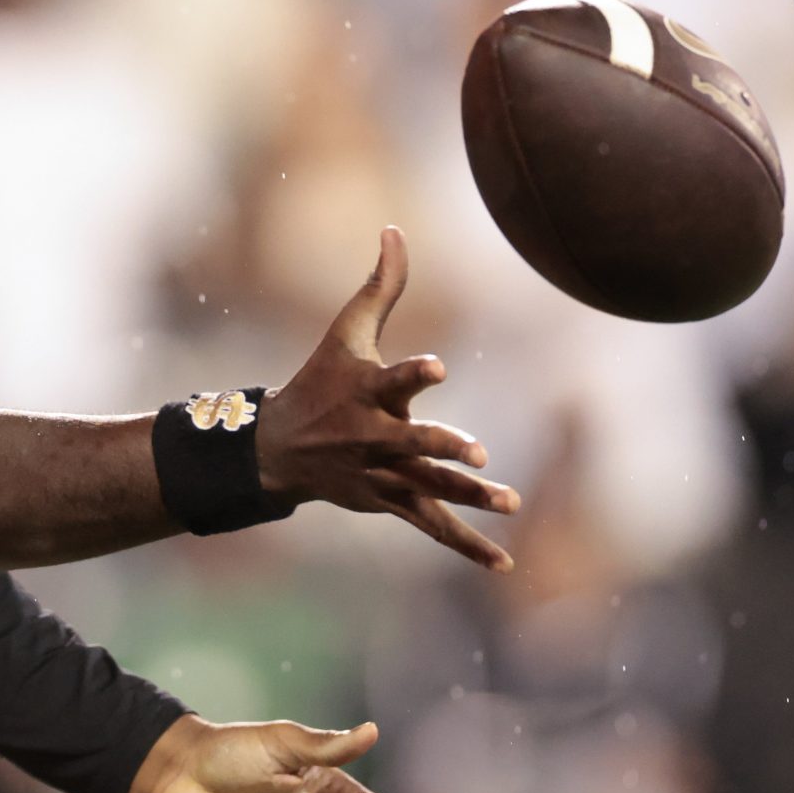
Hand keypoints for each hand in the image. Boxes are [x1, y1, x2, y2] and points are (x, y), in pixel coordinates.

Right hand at [260, 226, 518, 570]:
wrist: (282, 449)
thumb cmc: (322, 380)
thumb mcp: (346, 331)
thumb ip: (380, 284)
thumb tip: (395, 228)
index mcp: (365, 393)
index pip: (392, 380)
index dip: (415, 373)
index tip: (440, 367)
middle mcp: (373, 437)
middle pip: (410, 446)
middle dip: (440, 449)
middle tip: (476, 453)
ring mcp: (381, 475)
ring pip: (428, 490)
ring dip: (468, 498)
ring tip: (511, 503)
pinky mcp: (390, 502)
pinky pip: (432, 526)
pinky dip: (467, 546)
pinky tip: (503, 564)